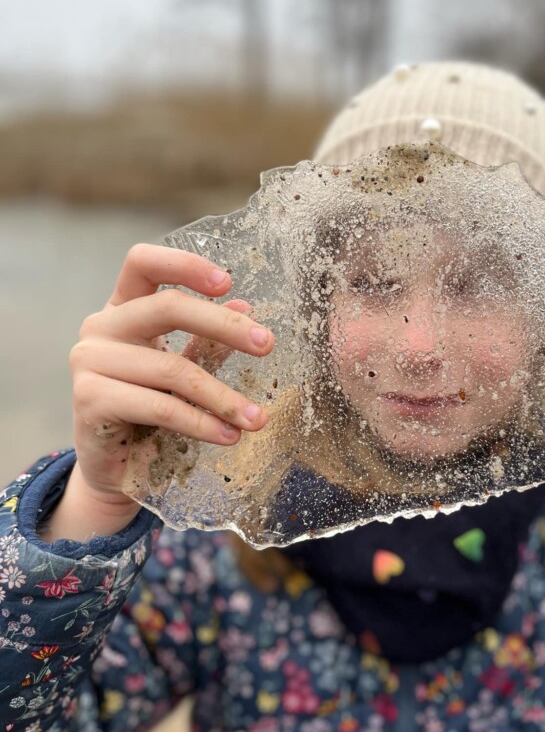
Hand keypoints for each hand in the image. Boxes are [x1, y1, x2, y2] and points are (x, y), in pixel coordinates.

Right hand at [42, 244, 273, 541]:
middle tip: (268, 345)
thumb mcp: (179, 369)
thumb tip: (246, 303)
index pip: (142, 263)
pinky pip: (160, 406)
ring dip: (223, 397)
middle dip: (224, 325)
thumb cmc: (149, 411)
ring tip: (256, 418)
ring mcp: (89, 361)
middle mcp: (99, 327)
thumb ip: (205, 339)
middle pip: (167, 307)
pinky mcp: (90, 400)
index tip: (227, 283)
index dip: (184, 265)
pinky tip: (228, 435)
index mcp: (120, 308)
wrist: (116, 468)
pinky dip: (201, 423)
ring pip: (172, 369)